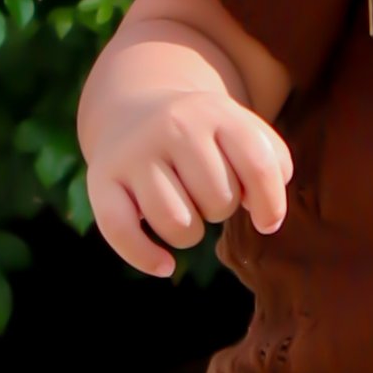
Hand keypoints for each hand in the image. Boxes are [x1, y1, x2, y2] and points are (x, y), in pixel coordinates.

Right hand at [85, 91, 292, 279]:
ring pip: (176, 223)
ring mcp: (134, 152)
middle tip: (206, 195)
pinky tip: (165, 266)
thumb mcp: (241, 130)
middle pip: (218, 200)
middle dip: (221, 210)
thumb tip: (265, 217)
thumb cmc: (203, 135)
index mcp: (215, 111)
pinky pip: (121, 232)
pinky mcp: (100, 178)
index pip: (258, 165)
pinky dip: (146, 258)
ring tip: (186, 215)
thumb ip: (271, 164)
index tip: (266, 220)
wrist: (135, 107)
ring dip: (189, 234)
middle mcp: (173, 126)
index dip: (271, 204)